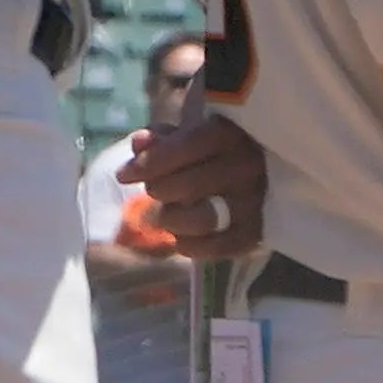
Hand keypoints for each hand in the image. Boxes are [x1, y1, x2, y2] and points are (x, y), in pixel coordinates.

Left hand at [121, 110, 268, 261]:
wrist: (257, 170)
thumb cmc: (212, 150)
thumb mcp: (188, 135)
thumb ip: (161, 138)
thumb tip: (139, 143)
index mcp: (232, 134)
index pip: (186, 147)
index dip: (150, 162)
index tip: (123, 175)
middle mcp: (248, 167)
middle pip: (189, 186)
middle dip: (160, 190)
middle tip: (154, 191)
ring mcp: (256, 201)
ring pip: (204, 219)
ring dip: (173, 219)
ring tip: (165, 215)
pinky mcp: (258, 232)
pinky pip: (220, 247)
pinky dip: (192, 246)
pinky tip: (180, 238)